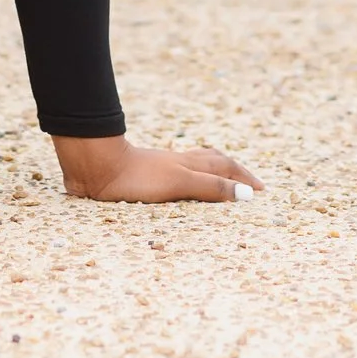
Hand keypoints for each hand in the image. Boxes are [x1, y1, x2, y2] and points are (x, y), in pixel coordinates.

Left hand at [51, 133, 262, 202]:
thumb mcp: (178, 183)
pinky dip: (190, 180)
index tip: (262, 191)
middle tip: (249, 185)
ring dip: (213, 173)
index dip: (245, 179)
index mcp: (190, 165)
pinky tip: (181, 187)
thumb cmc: (135, 176)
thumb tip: (247, 195)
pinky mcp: (145, 178)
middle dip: (234, 172)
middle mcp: (179, 163)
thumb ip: (210, 187)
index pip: (226, 168)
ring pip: (195, 166)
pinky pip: (178, 176)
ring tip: (222, 181)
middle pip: (213, 162)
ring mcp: (162, 169)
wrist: (94, 166)